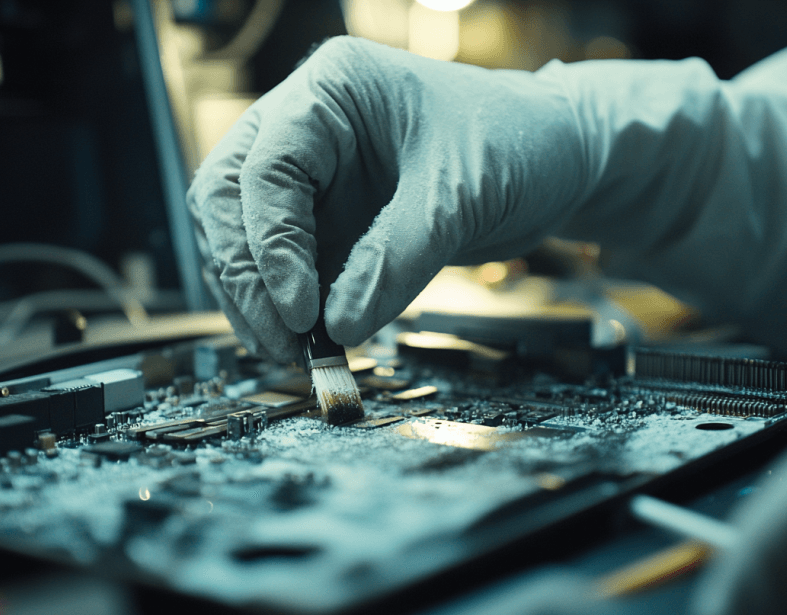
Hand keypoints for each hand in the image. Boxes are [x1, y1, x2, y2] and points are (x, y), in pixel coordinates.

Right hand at [187, 36, 584, 361]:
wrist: (556, 159)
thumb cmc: (518, 142)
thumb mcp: (458, 195)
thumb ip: (394, 259)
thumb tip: (337, 326)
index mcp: (331, 90)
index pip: (265, 169)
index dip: (271, 246)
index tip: (300, 311)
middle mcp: (307, 128)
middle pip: (230, 201)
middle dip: (248, 277)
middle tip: (282, 341)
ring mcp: (314, 175)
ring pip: (245, 237)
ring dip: (258, 299)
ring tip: (295, 352)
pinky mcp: (329, 217)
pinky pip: (287, 265)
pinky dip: (289, 307)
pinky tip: (312, 341)